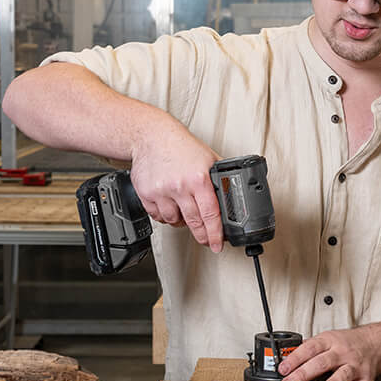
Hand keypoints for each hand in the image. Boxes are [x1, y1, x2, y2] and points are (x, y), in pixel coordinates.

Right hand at [129, 122, 224, 250]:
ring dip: (182, 222)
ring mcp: (161, 191)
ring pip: (174, 221)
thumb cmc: (180, 146)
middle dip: (202, 235)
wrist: (152, 136)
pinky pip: (158, 216)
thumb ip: (220, 176)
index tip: (217, 244)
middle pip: (194, 222)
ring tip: (186, 213)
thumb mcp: (208, 158)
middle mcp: (180, 186)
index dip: (215, 234)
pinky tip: (170, 207)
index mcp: (199, 178)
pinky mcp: (146, 194)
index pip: (210, 214)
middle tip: (207, 240)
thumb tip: (234, 192)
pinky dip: (165, 216)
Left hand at [279, 327, 380, 380]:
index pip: (309, 348)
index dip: (295, 359)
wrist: (375, 343)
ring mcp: (355, 366)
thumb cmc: (346, 343)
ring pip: (342, 375)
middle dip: (304, 374)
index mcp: (329, 341)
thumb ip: (309, 348)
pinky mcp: (366, 378)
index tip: (282, 369)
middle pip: (322, 362)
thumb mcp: (327, 338)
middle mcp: (342, 353)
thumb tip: (284, 358)